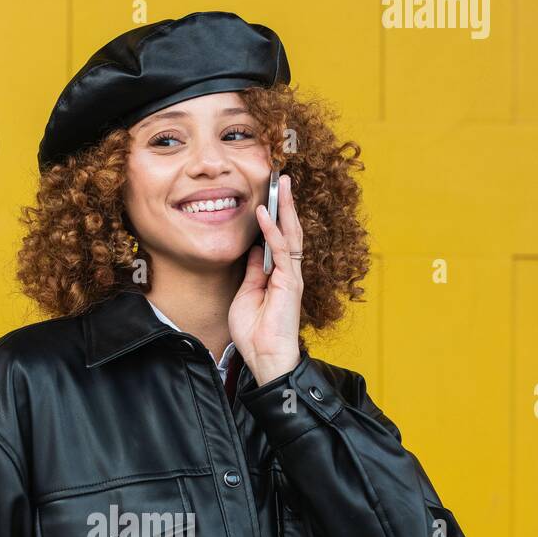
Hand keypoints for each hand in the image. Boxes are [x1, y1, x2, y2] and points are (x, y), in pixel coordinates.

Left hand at [229, 173, 303, 387]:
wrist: (264, 357)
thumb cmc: (254, 333)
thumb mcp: (246, 295)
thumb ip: (252, 272)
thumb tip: (253, 251)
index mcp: (277, 275)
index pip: (278, 239)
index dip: (274, 217)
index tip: (268, 196)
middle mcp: (288, 272)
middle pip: (289, 230)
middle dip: (286, 204)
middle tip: (282, 178)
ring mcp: (291, 276)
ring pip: (291, 234)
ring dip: (286, 208)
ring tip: (281, 184)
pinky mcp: (290, 282)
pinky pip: (282, 250)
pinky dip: (273, 230)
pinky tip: (265, 213)